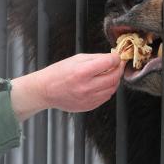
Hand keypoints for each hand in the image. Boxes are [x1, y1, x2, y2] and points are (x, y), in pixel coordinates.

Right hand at [10, 53, 125, 121]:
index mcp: (82, 72)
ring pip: (112, 88)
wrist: (45, 91)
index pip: (109, 63)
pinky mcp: (89, 106)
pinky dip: (108, 89)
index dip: (116, 58)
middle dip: (119, 69)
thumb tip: (112, 58)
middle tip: (118, 65)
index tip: (117, 57)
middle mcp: (87, 87)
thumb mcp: (76, 59)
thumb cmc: (58, 73)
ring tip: (110, 73)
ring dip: (115, 80)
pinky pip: (106, 97)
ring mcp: (89, 98)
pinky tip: (102, 84)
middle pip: (114, 77)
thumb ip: (96, 58)